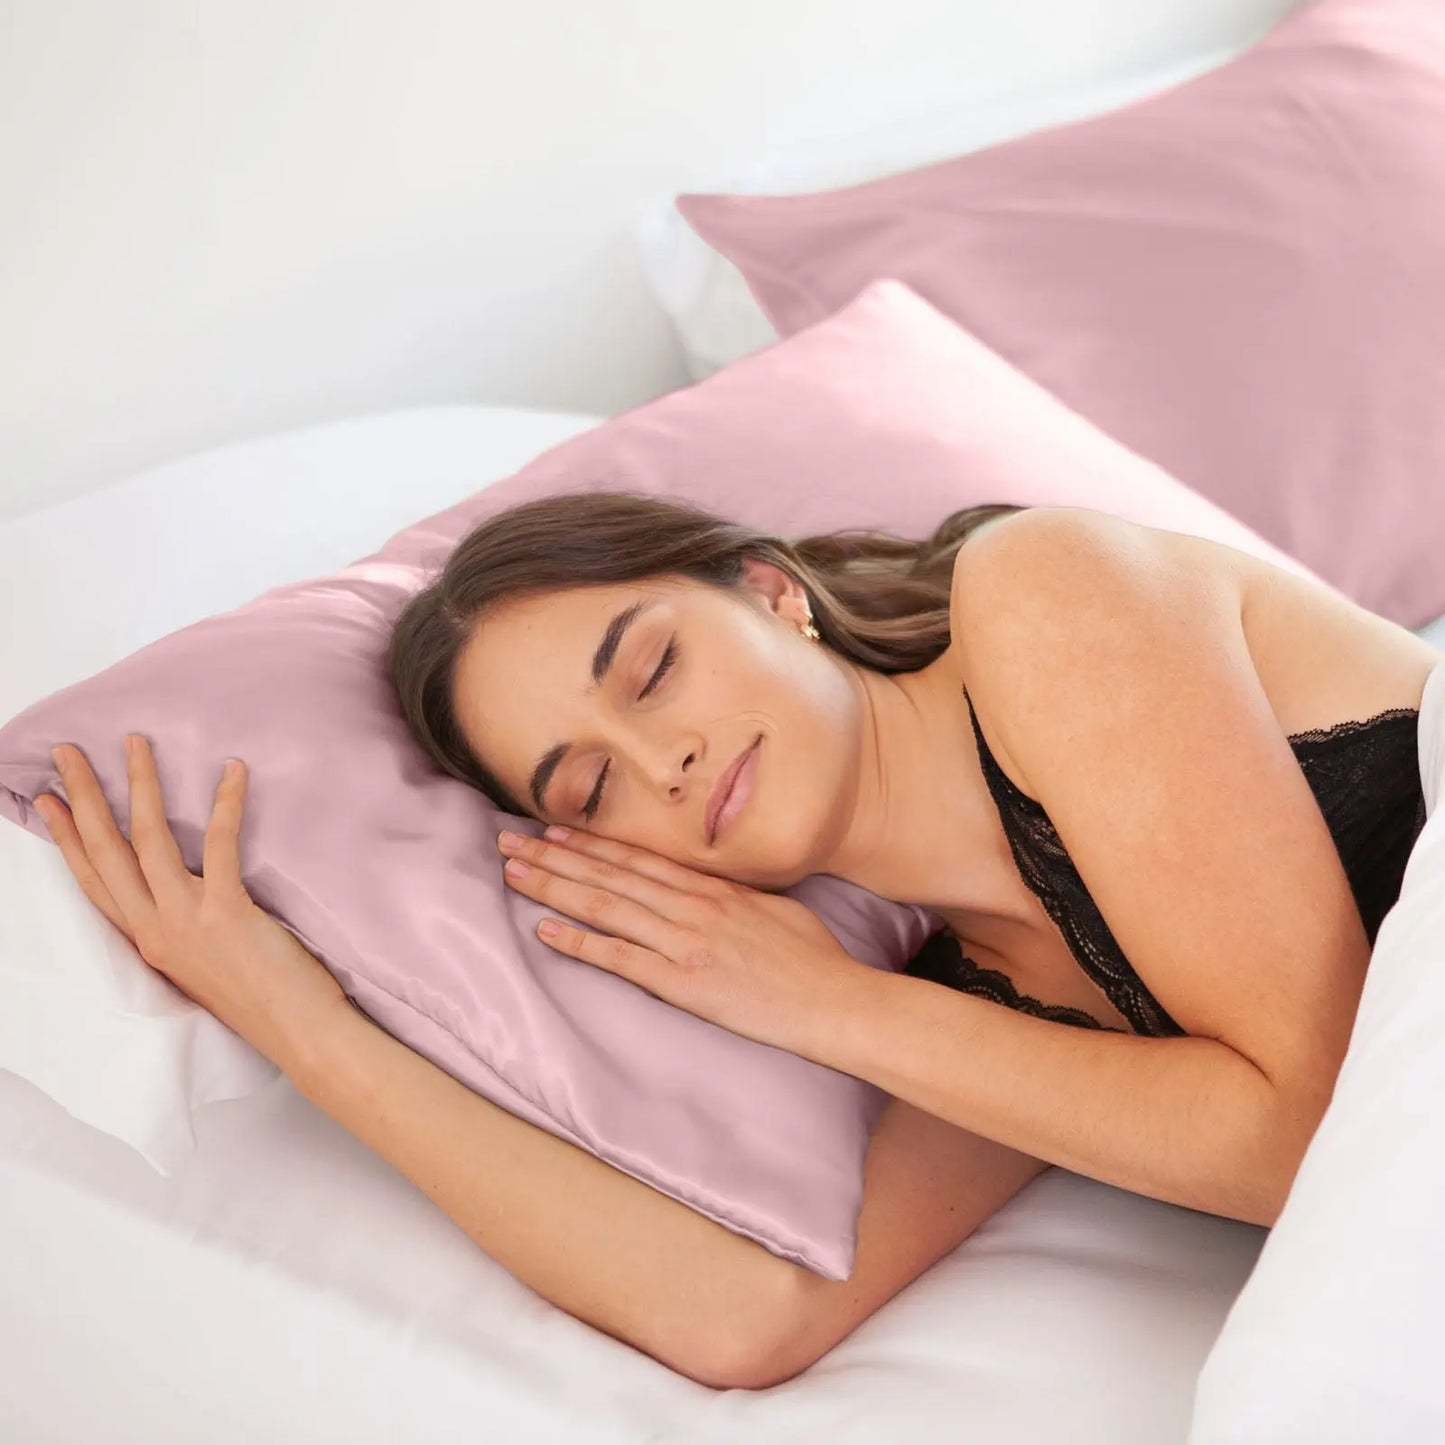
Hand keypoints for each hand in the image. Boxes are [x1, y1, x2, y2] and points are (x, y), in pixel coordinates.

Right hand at [34, 735, 348, 1071]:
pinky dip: (226, 803)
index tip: (51, 802)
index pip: (94, 882)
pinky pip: (220, 845)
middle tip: (68, 753)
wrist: (297, 1032)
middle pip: (106, 853)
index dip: (69, 839)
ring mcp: (187, 921)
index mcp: (148, 941)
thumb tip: (187, 888)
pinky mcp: (227, 912)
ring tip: (135, 743)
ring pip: (148, 841)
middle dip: (85, 799)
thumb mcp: (204, 962)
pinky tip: (233, 769)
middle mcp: (156, 930)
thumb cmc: (263, 998)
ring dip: (140, 786)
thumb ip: (186, 927)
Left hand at [495, 823, 877, 1057]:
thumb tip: (708, 892)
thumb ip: (731, 899)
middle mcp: (691, 906)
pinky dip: (580, 942)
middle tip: (507, 838)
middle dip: (555, 855)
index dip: (590, 843)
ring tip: (513, 872)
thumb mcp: (772, 910)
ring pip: (606, 906)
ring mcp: (684, 942)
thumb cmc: (812, 958)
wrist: (831, 998)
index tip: (553, 829)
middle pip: (610, 874)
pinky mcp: (682, 982)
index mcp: (712, 889)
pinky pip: (620, 958)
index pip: (638, 858)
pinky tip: (544, 930)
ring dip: (554, 886)